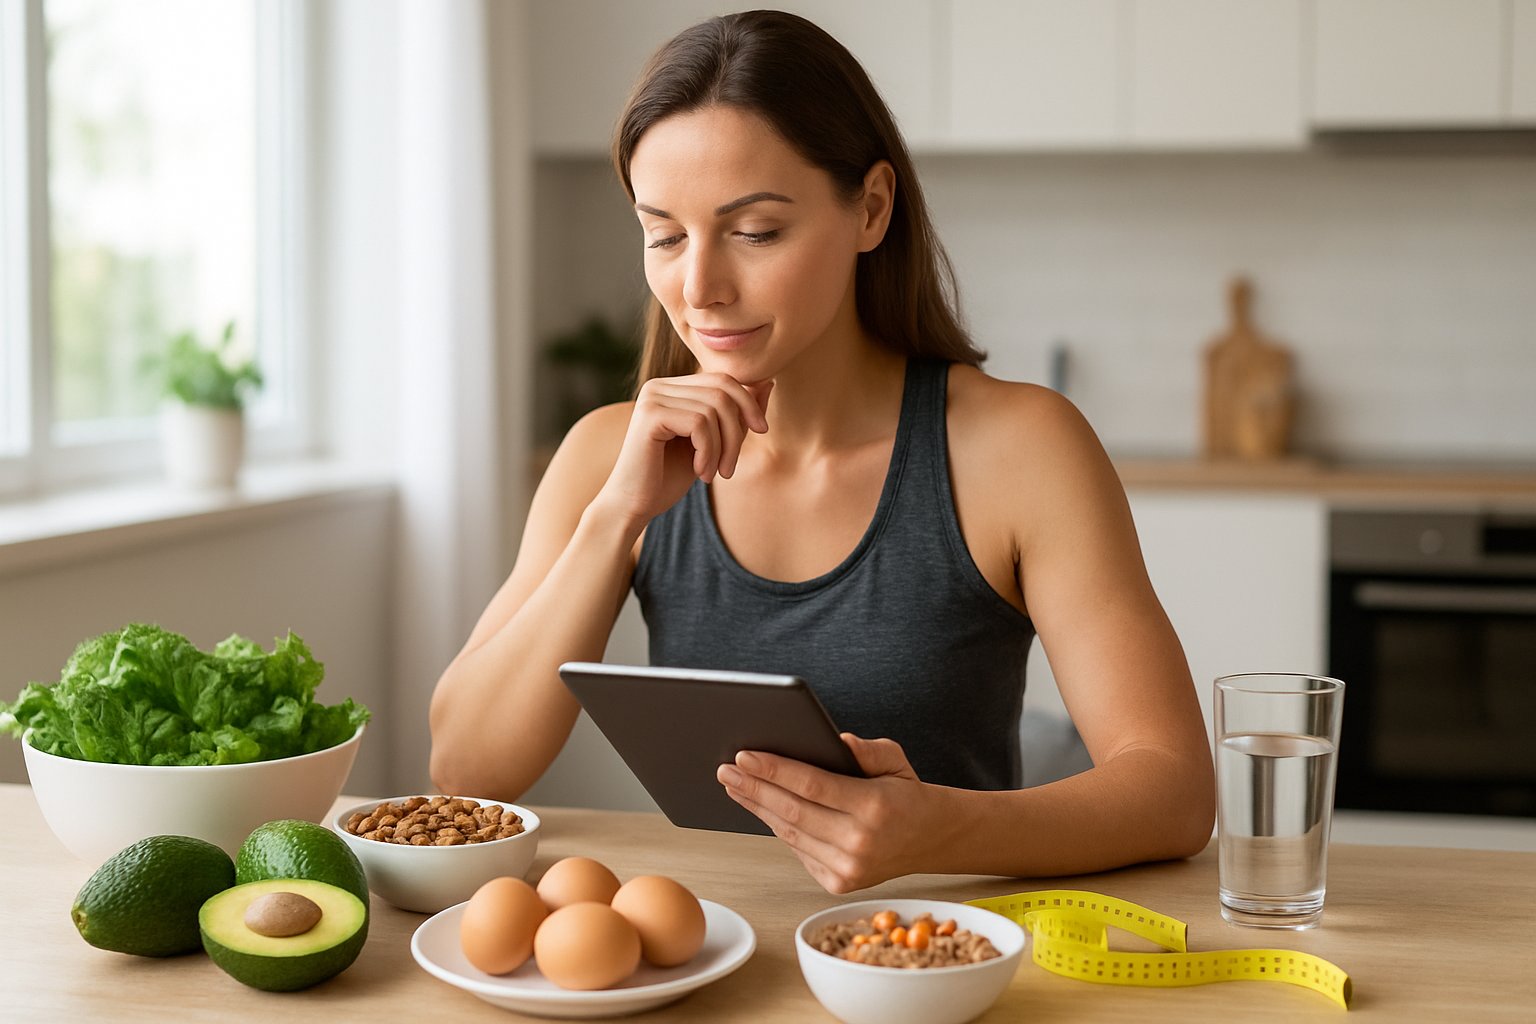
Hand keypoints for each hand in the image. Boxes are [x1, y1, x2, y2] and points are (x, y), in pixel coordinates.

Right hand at [591, 373, 772, 530]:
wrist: (633, 506)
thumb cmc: (669, 478)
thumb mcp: (714, 444)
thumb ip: (736, 415)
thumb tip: (768, 382)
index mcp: (672, 388)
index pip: (723, 379)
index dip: (749, 401)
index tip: (762, 430)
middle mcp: (659, 385)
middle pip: (722, 390)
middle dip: (737, 429)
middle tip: (730, 467)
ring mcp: (652, 397)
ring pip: (714, 409)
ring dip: (723, 447)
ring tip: (715, 474)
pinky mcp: (650, 414)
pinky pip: (699, 424)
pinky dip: (709, 452)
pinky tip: (700, 472)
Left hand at [716, 733, 943, 892]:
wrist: (930, 839)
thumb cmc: (906, 793)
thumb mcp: (895, 760)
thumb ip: (867, 749)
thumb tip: (835, 741)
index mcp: (873, 807)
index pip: (811, 785)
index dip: (774, 770)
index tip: (744, 756)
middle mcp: (859, 843)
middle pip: (791, 811)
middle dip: (753, 788)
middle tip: (726, 769)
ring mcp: (847, 868)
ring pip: (789, 833)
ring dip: (757, 808)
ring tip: (735, 785)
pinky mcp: (838, 883)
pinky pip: (798, 850)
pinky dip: (778, 828)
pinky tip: (761, 807)